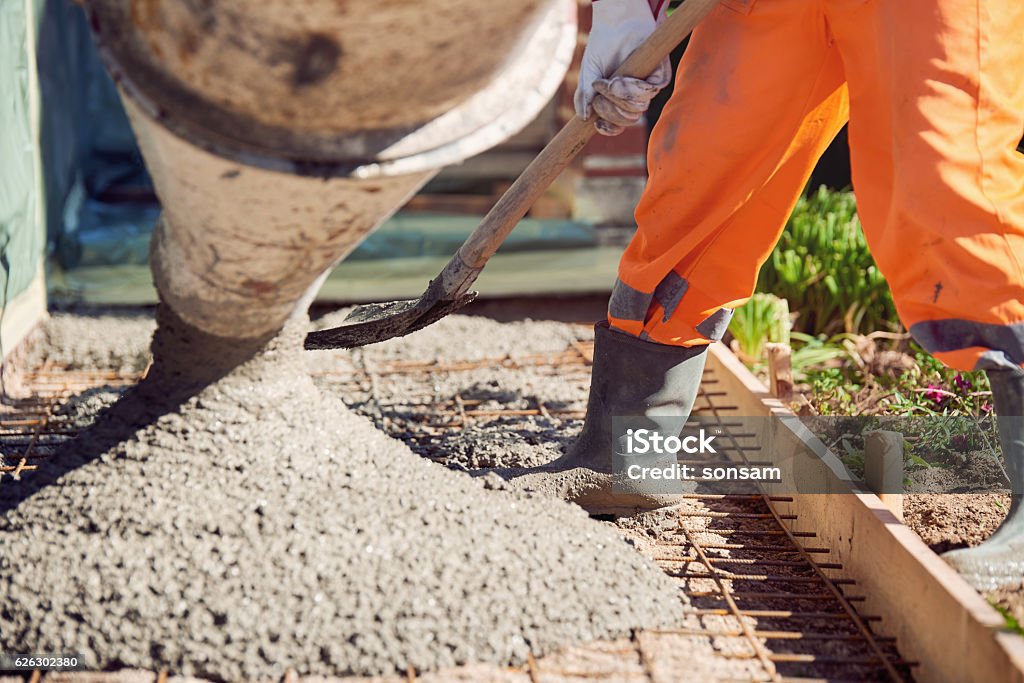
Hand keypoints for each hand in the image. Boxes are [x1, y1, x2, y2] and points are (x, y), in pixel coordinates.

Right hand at [575, 0, 671, 135]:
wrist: (617, 23)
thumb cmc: (602, 47)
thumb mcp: (588, 73)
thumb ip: (584, 96)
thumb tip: (584, 118)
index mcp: (616, 101)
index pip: (616, 125)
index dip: (608, 128)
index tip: (598, 124)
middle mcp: (633, 97)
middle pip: (628, 120)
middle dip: (610, 109)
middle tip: (600, 90)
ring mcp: (646, 88)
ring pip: (638, 109)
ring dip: (620, 97)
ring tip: (611, 80)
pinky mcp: (659, 77)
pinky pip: (650, 93)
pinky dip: (633, 87)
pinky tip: (623, 76)